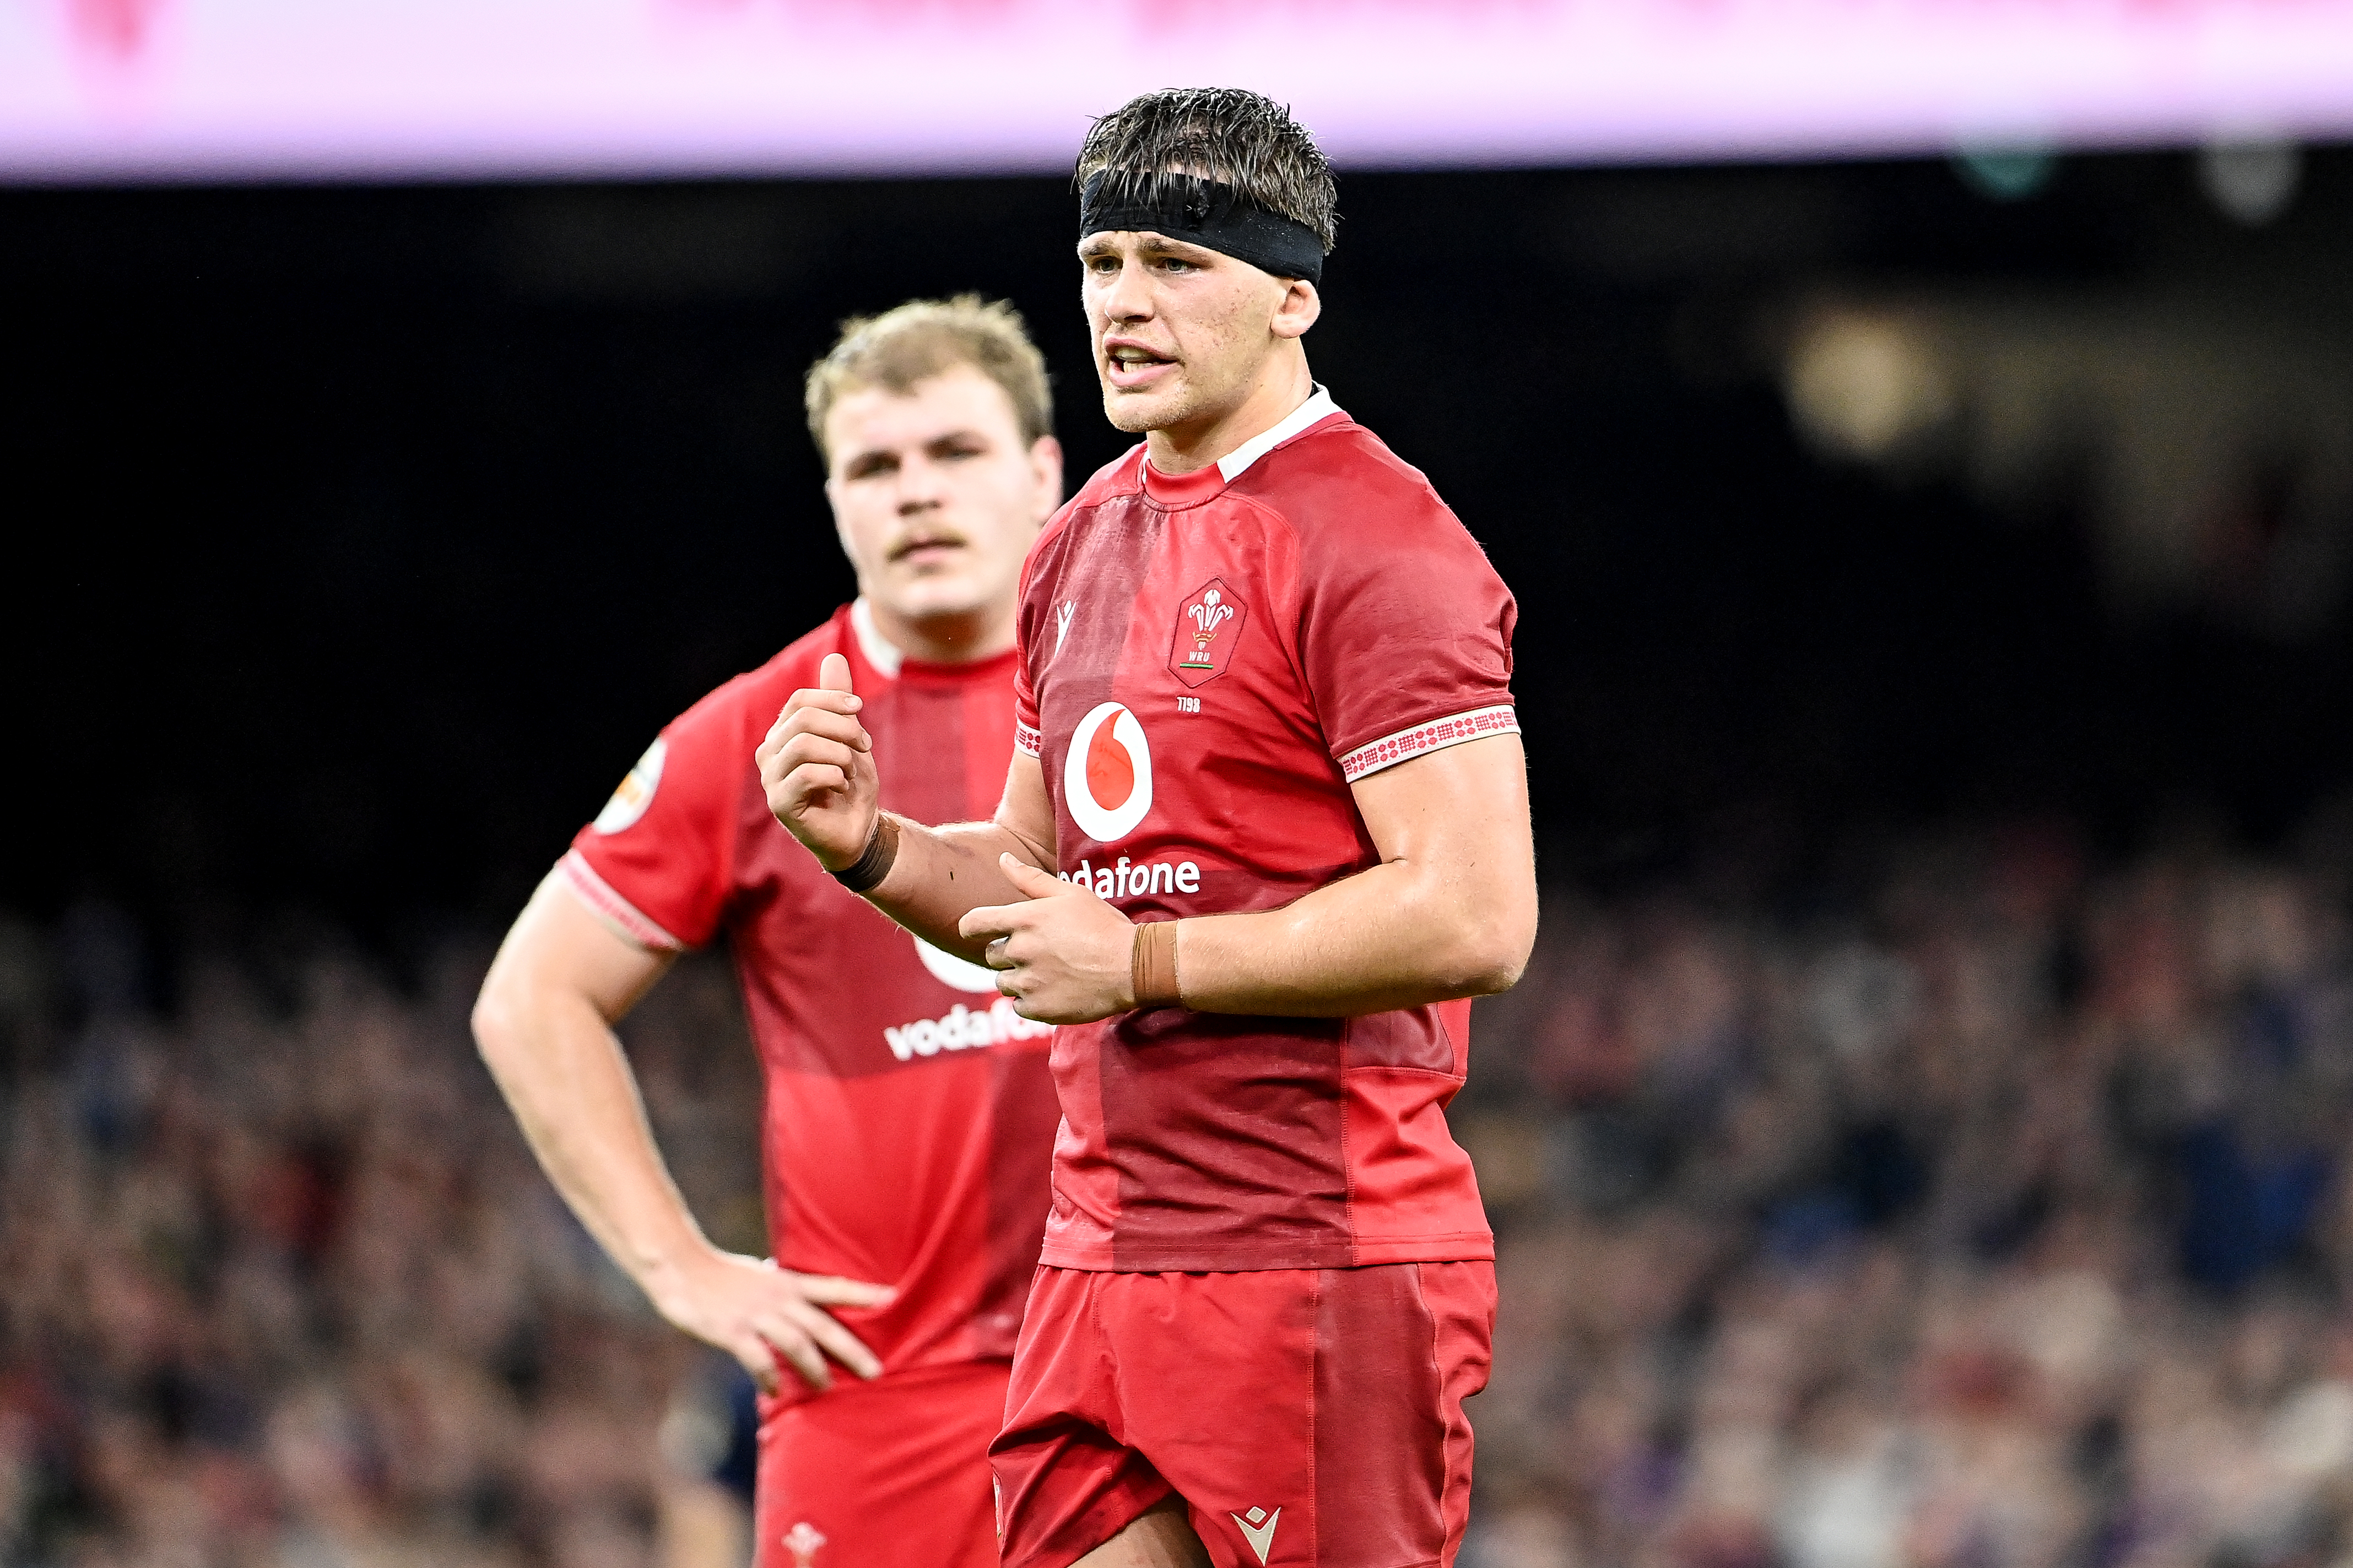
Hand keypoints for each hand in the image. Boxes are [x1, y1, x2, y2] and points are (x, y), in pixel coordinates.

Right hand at [647, 1245, 894, 1394]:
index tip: (893, 1297)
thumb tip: (803, 1298)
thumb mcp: (760, 1275)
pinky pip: (757, 1359)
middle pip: (823, 1325)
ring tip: (827, 1388)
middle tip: (876, 1371)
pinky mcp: (733, 1331)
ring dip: (814, 1368)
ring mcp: (756, 1315)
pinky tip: (775, 1392)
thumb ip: (783, 1288)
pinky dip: (769, 1378)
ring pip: (796, 1344)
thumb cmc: (721, 1273)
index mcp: (787, 1282)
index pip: (834, 1286)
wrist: (681, 1267)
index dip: (863, 1293)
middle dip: (851, 1349)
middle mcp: (778, 1298)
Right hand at [756, 653, 878, 870]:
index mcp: (781, 734)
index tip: (859, 712)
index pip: (799, 700)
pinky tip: (843, 786)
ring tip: (851, 770)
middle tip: (863, 745)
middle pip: (803, 718)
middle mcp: (768, 754)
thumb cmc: (850, 783)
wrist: (858, 829)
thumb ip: (838, 700)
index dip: (833, 700)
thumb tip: (835, 657)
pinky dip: (835, 775)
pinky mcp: (780, 803)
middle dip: (842, 727)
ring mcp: (770, 779)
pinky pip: (807, 774)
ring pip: (804, 744)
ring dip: (840, 754)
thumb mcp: (850, 736)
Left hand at [959, 854, 1138, 1023]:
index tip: (976, 931)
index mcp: (1024, 919)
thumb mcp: (1070, 893)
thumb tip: (1002, 859)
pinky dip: (1033, 1000)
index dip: (970, 928)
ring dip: (1019, 978)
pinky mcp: (1039, 1009)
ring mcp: (1028, 983)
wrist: (1132, 967)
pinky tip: (1056, 990)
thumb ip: (1030, 879)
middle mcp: (1020, 951)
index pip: (973, 924)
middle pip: (992, 955)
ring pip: (1004, 982)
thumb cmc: (1103, 925)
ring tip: (1051, 971)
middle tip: (1040, 951)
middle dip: (1008, 953)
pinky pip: (1019, 1007)